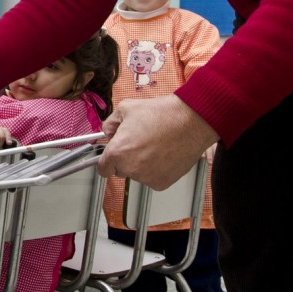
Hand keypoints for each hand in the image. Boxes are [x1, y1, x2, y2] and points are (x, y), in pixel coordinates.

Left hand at [98, 94, 218, 188]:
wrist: (190, 121)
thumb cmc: (162, 114)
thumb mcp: (126, 108)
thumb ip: (110, 123)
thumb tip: (108, 132)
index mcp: (118, 152)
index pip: (102, 168)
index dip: (106, 160)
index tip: (112, 156)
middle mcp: (131, 169)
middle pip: (120, 170)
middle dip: (125, 158)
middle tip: (138, 142)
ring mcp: (147, 178)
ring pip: (137, 174)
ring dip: (141, 164)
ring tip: (154, 145)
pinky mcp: (162, 183)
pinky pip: (152, 178)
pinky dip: (156, 169)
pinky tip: (162, 153)